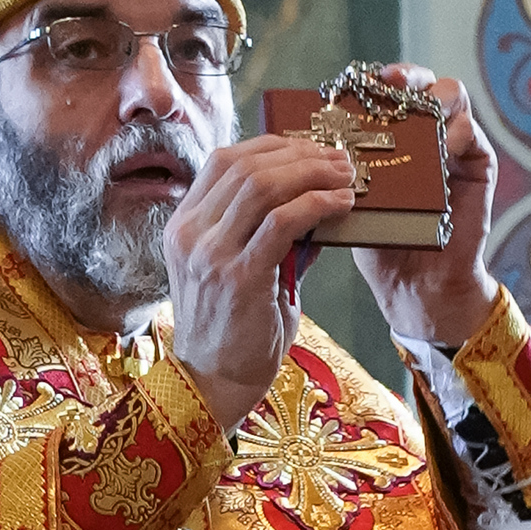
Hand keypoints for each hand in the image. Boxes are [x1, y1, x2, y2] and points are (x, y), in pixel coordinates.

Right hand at [163, 133, 358, 431]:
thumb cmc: (233, 332)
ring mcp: (210, 254)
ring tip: (346, 178)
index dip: (273, 146)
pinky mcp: (239, 277)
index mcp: (184, 225)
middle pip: (247, 165)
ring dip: (313, 174)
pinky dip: (317, 204)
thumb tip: (315, 202)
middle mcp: (190, 233)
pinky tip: (342, 205)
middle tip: (339, 160)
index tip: (311, 149)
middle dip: (301, 155)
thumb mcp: (240, 271)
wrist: (213, 383)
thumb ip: (268, 235)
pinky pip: (283, 222)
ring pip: (265, 185)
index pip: (225, 160)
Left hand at [349, 67, 498, 359]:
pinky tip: (441, 145)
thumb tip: (299, 137)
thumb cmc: (380, 243)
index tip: (353, 83)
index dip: (373, 81)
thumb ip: (337, 166)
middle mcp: (425, 135)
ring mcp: (453, 148)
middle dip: (406, 75)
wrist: (414, 286)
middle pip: (421, 83)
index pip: (387, 92)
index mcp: (393, 137)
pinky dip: (457, 132)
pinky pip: (472, 133)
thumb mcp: (350, 197)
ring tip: (417, 111)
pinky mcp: (478, 167)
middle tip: (390, 81)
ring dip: (434, 97)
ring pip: (452, 97)